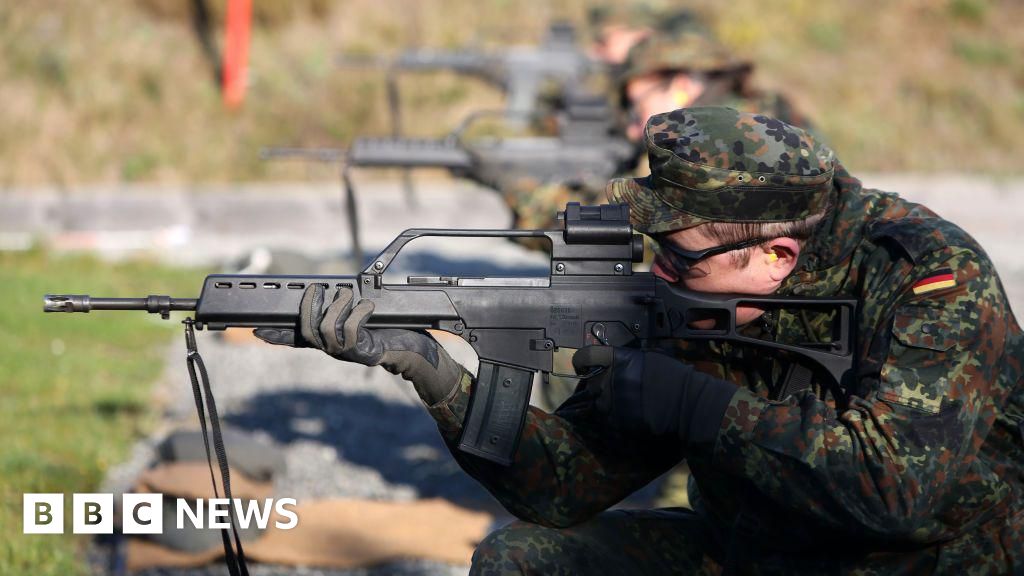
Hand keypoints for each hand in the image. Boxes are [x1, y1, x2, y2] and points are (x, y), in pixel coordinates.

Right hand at [254, 284, 463, 404]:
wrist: (411, 347)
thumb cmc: (386, 329)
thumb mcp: (359, 316)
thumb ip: (341, 308)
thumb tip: (328, 289)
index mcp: (328, 339)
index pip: (296, 338)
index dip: (277, 334)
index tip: (256, 329)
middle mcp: (332, 349)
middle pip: (306, 332)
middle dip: (308, 308)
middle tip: (315, 289)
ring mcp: (345, 353)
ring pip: (326, 330)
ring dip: (337, 307)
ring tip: (348, 294)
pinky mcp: (361, 353)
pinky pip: (350, 331)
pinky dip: (358, 313)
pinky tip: (368, 306)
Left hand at [572, 346, 737, 450]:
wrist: (687, 404)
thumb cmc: (672, 376)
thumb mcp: (649, 357)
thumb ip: (626, 358)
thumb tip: (612, 360)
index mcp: (618, 359)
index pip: (586, 356)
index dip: (581, 360)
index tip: (581, 366)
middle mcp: (610, 378)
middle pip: (591, 383)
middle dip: (599, 385)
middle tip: (614, 387)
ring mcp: (613, 401)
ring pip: (598, 402)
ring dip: (607, 402)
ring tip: (625, 402)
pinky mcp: (618, 420)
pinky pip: (609, 418)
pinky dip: (617, 416)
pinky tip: (632, 413)